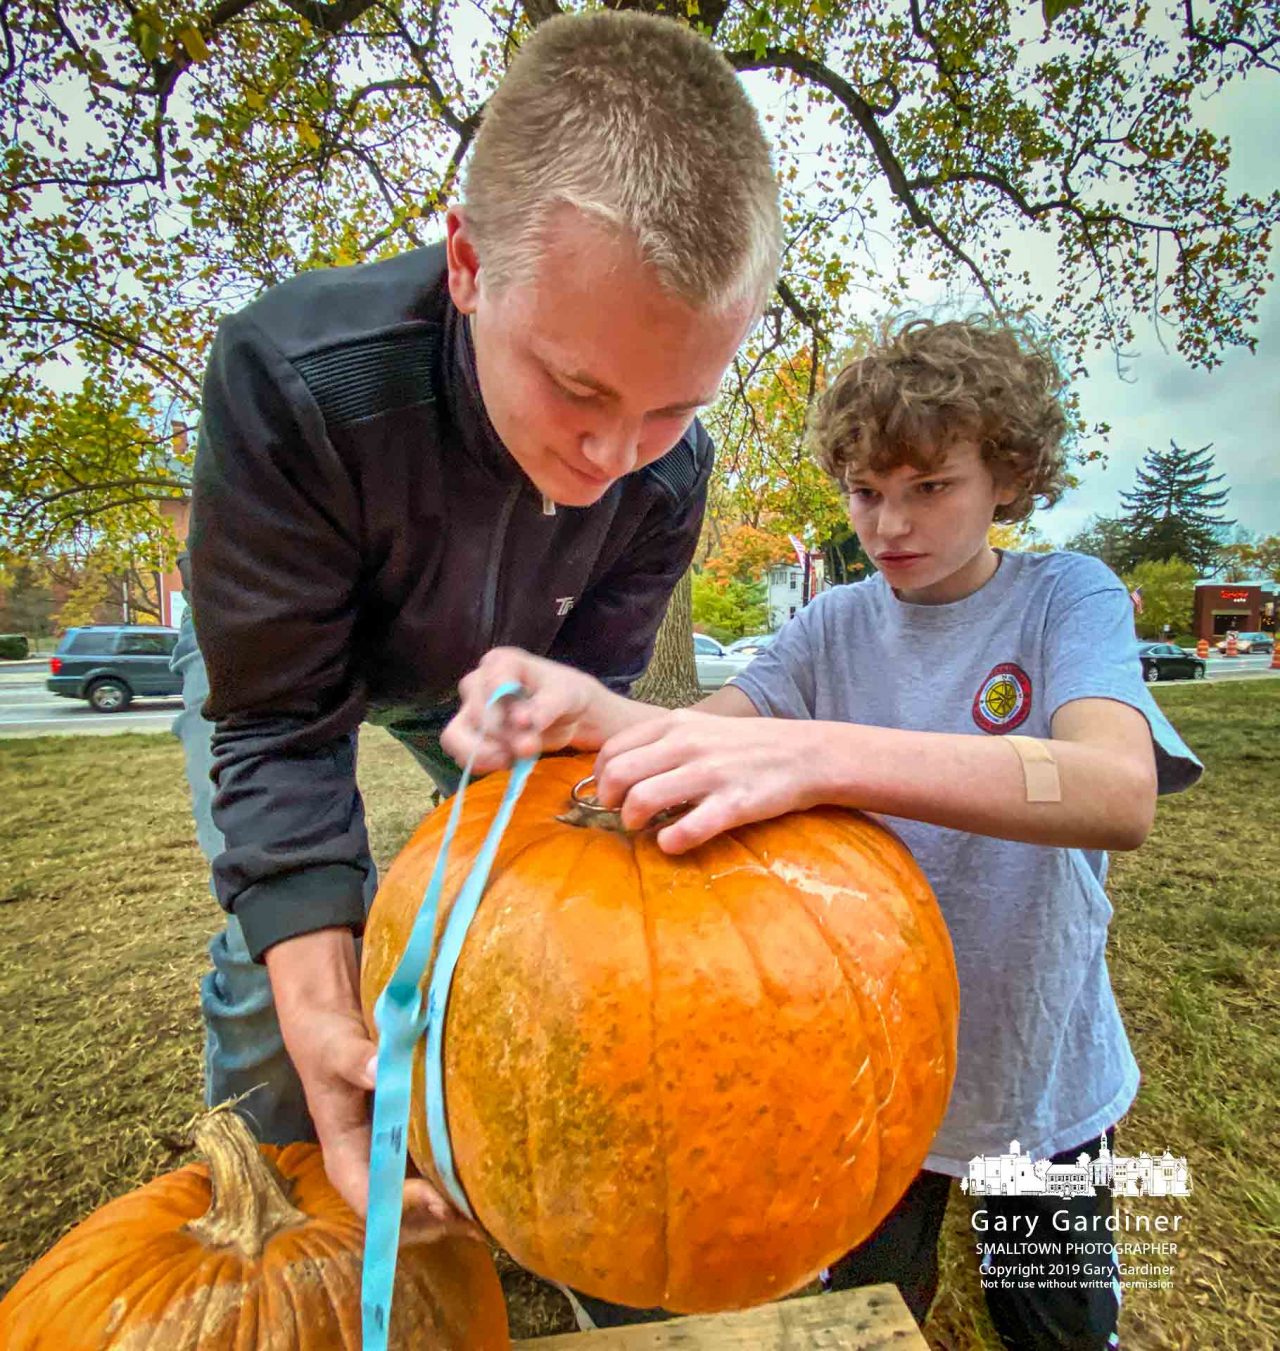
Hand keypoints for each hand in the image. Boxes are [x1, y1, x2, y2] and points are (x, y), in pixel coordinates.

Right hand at [266, 929, 481, 1243]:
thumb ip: (355, 1060)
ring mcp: (394, 1155)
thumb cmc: (327, 1042)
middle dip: (437, 1220)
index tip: (439, 1200)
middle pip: (401, 1214)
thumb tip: (382, 1068)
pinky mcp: (415, 1138)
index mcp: (345, 1156)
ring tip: (496, 1208)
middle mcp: (370, 1165)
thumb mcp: (333, 1049)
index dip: (403, 1208)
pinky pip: (437, 1168)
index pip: (370, 1200)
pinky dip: (461, 1178)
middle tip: (480, 1216)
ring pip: (423, 1200)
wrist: (330, 1022)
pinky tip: (493, 1177)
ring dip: (455, 1209)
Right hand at [442, 646, 619, 772]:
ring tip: (512, 759)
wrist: (563, 714)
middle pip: (476, 714)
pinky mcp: (468, 735)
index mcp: (502, 662)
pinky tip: (506, 761)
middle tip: (530, 745)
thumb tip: (523, 722)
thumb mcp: (564, 695)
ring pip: (455, 735)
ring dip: (484, 754)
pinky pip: (461, 754)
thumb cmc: (562, 694)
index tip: (524, 722)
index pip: (492, 681)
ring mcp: (470, 709)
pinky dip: (482, 764)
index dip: (503, 704)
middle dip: (504, 736)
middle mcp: (479, 682)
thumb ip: (545, 706)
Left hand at [594, 710, 826, 852]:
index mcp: (674, 724)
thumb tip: (620, 771)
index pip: (612, 749)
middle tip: (622, 814)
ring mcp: (710, 774)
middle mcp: (686, 744)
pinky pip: (687, 829)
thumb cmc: (745, 744)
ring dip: (633, 822)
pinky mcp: (733, 804)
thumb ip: (661, 744)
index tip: (611, 793)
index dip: (600, 777)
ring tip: (644, 828)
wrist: (804, 753)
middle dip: (609, 802)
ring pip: (643, 800)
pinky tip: (672, 842)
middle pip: (618, 775)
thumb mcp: (700, 727)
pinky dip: (669, 842)